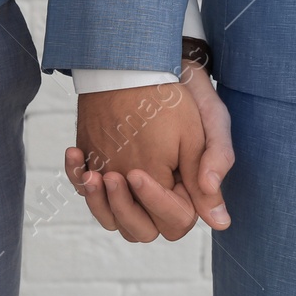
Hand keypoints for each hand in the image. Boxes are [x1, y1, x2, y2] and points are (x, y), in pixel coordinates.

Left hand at [66, 63, 233, 242]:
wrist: (155, 67)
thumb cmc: (188, 95)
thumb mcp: (210, 125)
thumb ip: (215, 166)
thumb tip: (220, 222)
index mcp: (188, 189)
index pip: (175, 220)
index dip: (156, 202)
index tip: (138, 174)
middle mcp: (157, 194)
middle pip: (139, 228)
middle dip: (123, 207)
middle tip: (112, 176)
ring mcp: (128, 185)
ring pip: (109, 217)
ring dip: (96, 200)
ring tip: (91, 171)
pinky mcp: (104, 169)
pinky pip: (84, 189)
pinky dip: (75, 177)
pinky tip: (75, 154)